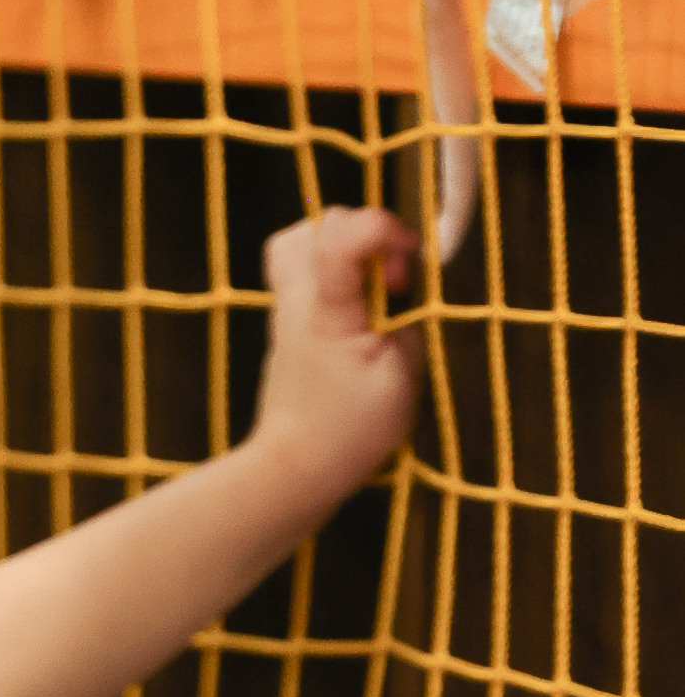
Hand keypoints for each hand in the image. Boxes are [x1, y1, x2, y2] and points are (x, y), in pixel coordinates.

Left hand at [247, 205, 422, 501]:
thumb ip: (409, 331)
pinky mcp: (288, 328)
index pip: (339, 236)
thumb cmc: (347, 432)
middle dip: (366, 234)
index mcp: (325, 310)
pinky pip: (304, 274)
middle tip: (392, 279)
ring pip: (302, 244)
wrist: (292, 469)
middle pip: (316, 227)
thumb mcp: (400, 381)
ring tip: (376, 286)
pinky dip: (335, 273)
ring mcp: (286, 312)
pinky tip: (361, 308)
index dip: (381, 226)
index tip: (410, 257)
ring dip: (347, 250)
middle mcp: (298, 301)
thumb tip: (402, 310)